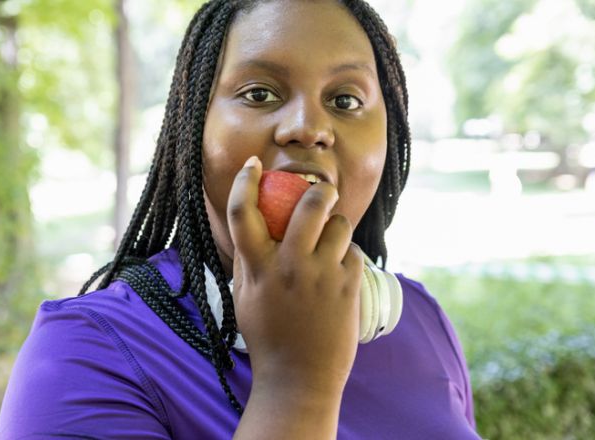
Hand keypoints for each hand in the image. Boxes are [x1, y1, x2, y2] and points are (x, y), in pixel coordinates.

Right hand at [227, 156, 362, 396]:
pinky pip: (352, 252)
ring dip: (335, 225)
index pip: (242, 212)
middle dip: (318, 190)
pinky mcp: (348, 287)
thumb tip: (253, 227)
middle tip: (321, 191)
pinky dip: (346, 255)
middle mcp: (289, 266)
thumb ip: (248, 261)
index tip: (255, 165)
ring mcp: (322, 276)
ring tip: (330, 240)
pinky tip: (339, 270)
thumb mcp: (244, 298)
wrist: (299, 380)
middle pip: (308, 205)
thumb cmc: (268, 338)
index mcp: (257, 268)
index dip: (245, 181)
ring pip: (338, 225)